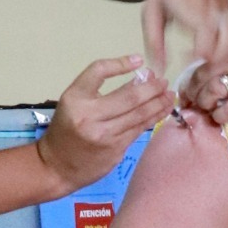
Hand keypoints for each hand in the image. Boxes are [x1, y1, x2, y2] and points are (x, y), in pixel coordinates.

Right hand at [37, 55, 172, 193]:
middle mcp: (89, 115)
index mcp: (75, 98)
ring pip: (139, 115)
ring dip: (159, 103)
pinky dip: (154, 118)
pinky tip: (163, 111)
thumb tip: (140, 76)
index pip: (98, 71)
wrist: (56, 167)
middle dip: (152, 87)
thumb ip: (100, 89)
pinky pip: (139, 129)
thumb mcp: (74, 103)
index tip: (139, 61)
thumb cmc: (67, 130)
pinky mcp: (115, 149)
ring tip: (170, 95)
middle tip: (163, 81)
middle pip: (129, 96)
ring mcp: (104, 134)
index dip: (120, 63)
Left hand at [141, 0, 227, 74]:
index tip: (186, 59)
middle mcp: (215, 12)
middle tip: (201, 63)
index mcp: (193, 12)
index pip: (206, 46)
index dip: (198, 59)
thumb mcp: (151, 11)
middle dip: (216, 62)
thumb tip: (159, 69)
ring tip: (216, 59)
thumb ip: (153, 42)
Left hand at [184, 33, 227, 122]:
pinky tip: (219, 118)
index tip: (191, 82)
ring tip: (205, 108)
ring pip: (213, 91)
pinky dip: (220, 115)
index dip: (194, 72)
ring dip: (203, 103)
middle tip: (191, 99)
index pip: (207, 56)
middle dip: (193, 89)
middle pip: (204, 74)